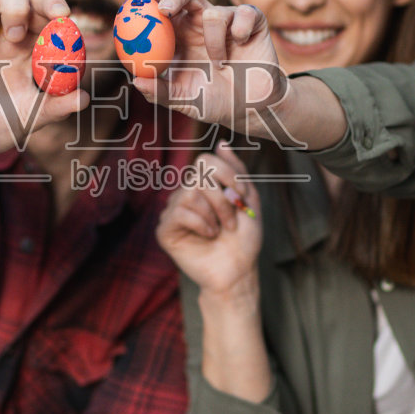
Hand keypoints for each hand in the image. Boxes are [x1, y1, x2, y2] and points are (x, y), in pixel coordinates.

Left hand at [130, 0, 346, 151]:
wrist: (250, 108)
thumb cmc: (213, 101)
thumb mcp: (182, 99)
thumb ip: (159, 91)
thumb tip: (136, 81)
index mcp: (179, 33)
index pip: (160, 3)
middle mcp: (200, 21)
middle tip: (165, 10)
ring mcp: (227, 20)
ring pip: (214, 12)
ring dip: (213, 42)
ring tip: (220, 64)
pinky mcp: (252, 21)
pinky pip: (245, 14)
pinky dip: (240, 31)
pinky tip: (240, 47)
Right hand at [158, 144, 272, 401]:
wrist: (239, 271)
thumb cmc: (245, 239)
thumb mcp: (249, 199)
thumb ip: (237, 170)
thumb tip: (221, 142)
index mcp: (204, 186)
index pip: (206, 161)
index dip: (227, 174)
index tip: (242, 196)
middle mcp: (185, 195)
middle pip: (197, 175)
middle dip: (222, 197)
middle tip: (232, 219)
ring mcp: (173, 212)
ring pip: (188, 193)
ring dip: (213, 213)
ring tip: (220, 230)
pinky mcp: (165, 231)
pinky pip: (178, 212)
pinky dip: (200, 223)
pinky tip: (208, 236)